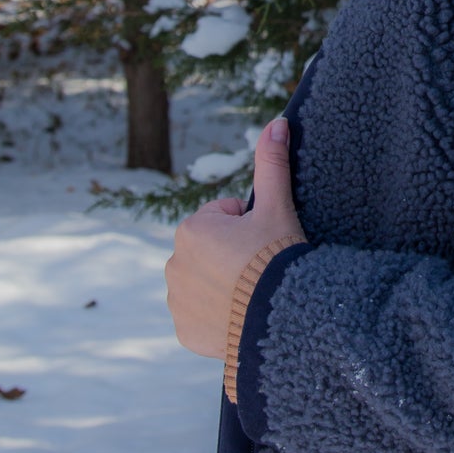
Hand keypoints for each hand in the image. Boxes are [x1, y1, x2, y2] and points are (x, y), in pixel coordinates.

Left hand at [164, 118, 305, 357]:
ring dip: (222, 284)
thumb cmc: (277, 258)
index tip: (263, 243)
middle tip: (260, 268)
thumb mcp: (277, 208)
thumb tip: (277, 122)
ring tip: (251, 292)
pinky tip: (239, 315)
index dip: (249, 227)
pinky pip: (199, 316)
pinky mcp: (183, 330)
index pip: (224, 217)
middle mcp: (173, 263)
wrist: (280, 319)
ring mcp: (176, 300)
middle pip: (211, 250)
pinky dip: (215, 316)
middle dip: (232, 255)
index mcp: (192, 229)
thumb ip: (272, 163)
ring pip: (204, 282)